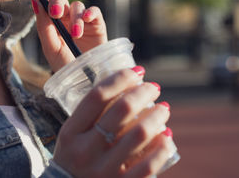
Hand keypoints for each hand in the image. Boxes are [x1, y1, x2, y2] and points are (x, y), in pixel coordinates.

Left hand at [32, 0, 106, 71]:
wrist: (86, 80)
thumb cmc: (66, 66)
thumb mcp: (51, 48)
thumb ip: (44, 26)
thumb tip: (35, 2)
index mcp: (52, 22)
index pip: (45, 0)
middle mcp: (66, 18)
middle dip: (56, 2)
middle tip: (55, 14)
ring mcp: (82, 20)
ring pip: (77, 6)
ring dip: (75, 18)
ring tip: (75, 34)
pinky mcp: (97, 24)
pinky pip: (94, 11)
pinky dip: (90, 13)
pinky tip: (87, 20)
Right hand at [52, 68, 174, 177]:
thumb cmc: (74, 158)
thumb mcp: (71, 134)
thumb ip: (89, 112)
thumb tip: (116, 81)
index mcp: (71, 133)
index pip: (97, 96)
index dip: (120, 79)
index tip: (137, 72)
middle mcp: (85, 150)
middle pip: (121, 110)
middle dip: (143, 92)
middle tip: (153, 87)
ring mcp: (103, 171)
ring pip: (139, 134)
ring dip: (157, 116)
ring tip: (163, 108)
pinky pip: (149, 165)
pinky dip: (162, 147)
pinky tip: (167, 136)